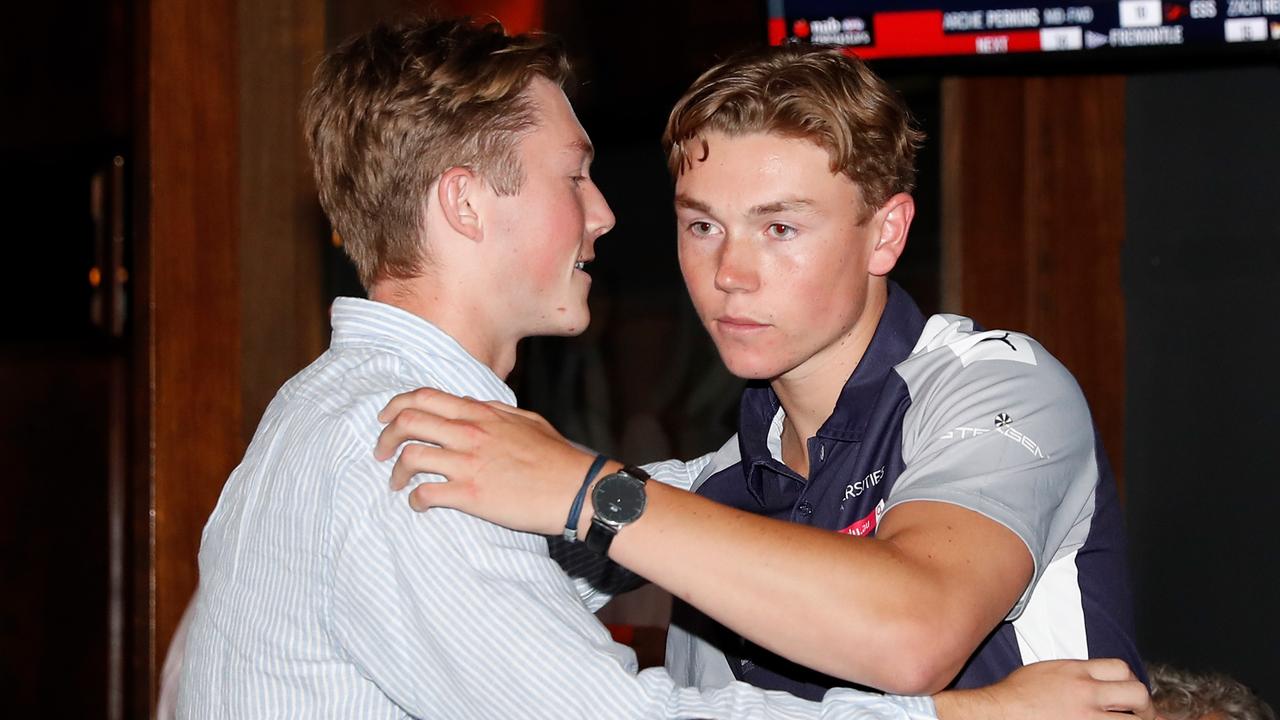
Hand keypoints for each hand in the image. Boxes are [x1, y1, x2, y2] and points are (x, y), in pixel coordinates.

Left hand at [374, 387, 604, 535]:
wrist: (577, 489)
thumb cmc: (557, 457)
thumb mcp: (527, 421)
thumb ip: (495, 412)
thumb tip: (474, 408)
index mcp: (482, 414)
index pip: (424, 397)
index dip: (396, 406)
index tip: (386, 419)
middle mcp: (469, 433)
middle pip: (408, 422)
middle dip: (385, 437)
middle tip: (381, 452)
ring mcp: (468, 464)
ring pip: (410, 457)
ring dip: (395, 472)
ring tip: (396, 483)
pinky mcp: (471, 496)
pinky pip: (426, 493)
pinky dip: (415, 500)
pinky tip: (420, 504)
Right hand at [933, 659, 1159, 719]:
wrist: (997, 713)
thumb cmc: (1015, 696)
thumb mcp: (1047, 671)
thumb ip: (1077, 674)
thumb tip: (1100, 683)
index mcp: (1076, 673)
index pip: (1121, 669)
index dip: (1130, 682)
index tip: (1129, 694)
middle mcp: (1086, 694)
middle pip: (1137, 694)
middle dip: (1145, 707)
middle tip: (1142, 715)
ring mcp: (1086, 718)